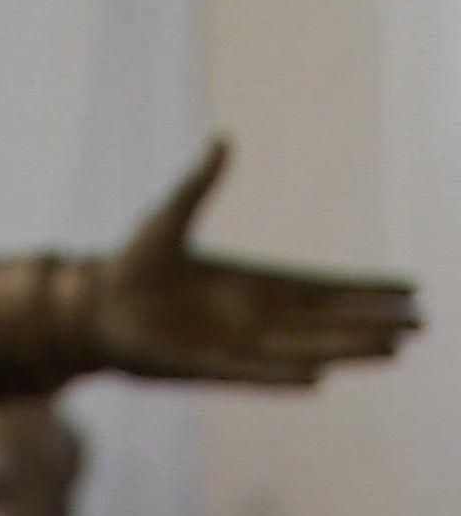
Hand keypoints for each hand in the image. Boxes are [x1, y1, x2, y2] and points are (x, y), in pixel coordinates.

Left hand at [86, 140, 420, 384]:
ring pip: (304, 350)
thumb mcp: (169, 216)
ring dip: (345, 351)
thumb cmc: (133, 262)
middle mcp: (254, 319)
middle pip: (327, 322)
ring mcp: (234, 346)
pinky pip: (254, 376)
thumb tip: (222, 138)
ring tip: (394, 350)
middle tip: (422, 326)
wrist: (93, 304)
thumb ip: (199, 183)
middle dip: (371, 323)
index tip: (411, 290)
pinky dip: (284, 376)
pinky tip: (320, 378)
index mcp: (254, 284)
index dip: (365, 291)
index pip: (323, 289)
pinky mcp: (206, 368)